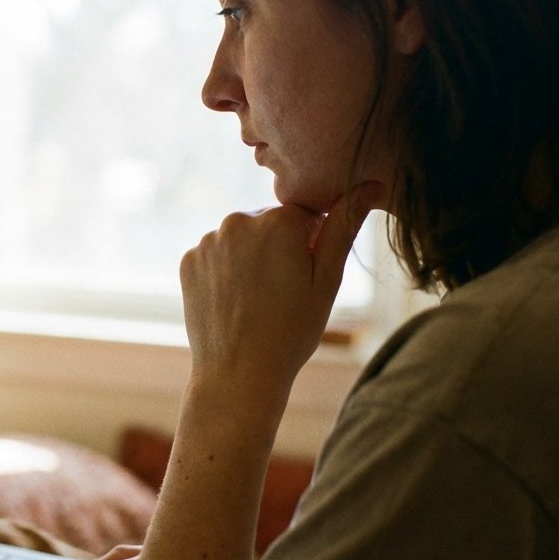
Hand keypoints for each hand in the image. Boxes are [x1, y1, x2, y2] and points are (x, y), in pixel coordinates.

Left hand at [180, 182, 383, 402]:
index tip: (304, 278)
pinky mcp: (188, 261)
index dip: (310, 245)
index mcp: (277, 221)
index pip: (304, 215)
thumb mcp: (327, 280)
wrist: (238, 375)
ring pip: (241, 239)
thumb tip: (369, 184)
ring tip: (258, 300)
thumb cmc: (291, 331)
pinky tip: (234, 301)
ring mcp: (208, 242)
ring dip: (251, 258)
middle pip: (269, 223)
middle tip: (282, 292)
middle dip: (279, 247)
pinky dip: (225, 271)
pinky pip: (216, 255)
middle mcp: (237, 221)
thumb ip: (344, 226)